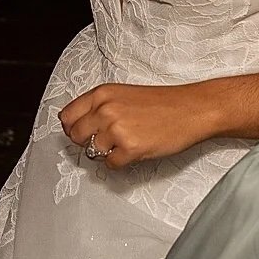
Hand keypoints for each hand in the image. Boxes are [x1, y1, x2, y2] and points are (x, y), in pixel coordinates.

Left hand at [60, 83, 208, 167]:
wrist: (190, 109)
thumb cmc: (161, 103)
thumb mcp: (123, 94)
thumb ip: (98, 106)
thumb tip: (75, 125)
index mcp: (103, 93)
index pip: (67, 116)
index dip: (72, 128)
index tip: (81, 132)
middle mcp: (106, 109)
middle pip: (75, 136)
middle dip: (87, 143)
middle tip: (106, 141)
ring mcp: (117, 129)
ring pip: (92, 152)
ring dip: (106, 152)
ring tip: (124, 143)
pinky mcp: (130, 148)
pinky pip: (110, 165)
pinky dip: (120, 162)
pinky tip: (134, 150)